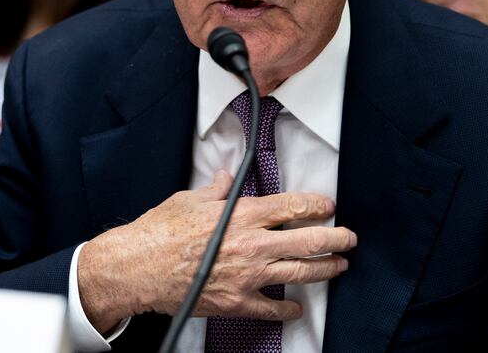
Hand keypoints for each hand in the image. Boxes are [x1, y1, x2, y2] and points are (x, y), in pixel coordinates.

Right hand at [78, 171, 355, 332]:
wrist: (139, 268)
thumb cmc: (160, 232)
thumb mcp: (189, 200)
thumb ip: (215, 190)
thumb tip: (226, 178)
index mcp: (241, 215)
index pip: (291, 206)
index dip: (316, 205)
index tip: (328, 205)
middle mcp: (252, 244)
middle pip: (308, 240)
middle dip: (336, 238)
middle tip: (348, 237)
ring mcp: (248, 276)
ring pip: (301, 273)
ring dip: (325, 269)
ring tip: (338, 266)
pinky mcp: (238, 302)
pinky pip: (274, 309)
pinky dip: (290, 309)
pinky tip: (298, 308)